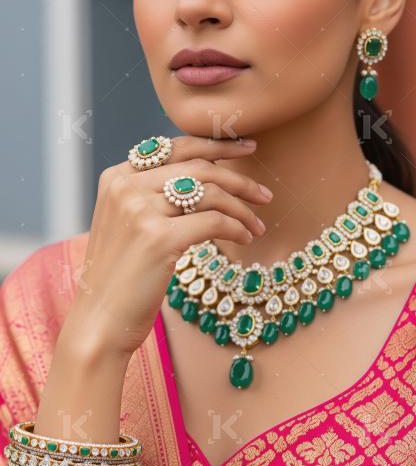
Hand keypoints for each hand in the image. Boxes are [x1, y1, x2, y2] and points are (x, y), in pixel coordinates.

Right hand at [62, 136, 271, 359]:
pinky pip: (215, 222)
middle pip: (199, 168)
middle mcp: (126, 187)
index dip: (216, 146)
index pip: (176, 147)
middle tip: (265, 194)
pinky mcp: (160, 237)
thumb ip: (153, 195)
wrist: (100, 320)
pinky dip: (237, 228)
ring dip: (243, 209)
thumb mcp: (127, 223)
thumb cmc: (122, 275)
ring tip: (258, 226)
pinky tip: (245, 238)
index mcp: (117, 177)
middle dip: (239, 178)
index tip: (246, 148)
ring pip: (211, 194)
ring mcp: (141, 210)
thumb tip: (207, 176)